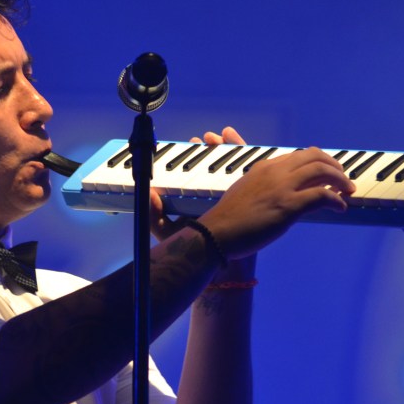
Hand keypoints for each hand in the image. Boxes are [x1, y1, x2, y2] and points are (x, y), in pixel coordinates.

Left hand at [149, 126, 245, 240]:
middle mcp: (216, 196)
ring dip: (228, 149)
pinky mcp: (253, 201)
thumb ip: (155, 218)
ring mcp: (235, 198)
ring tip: (220, 137)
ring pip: (233, 167)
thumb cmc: (197, 250)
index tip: (194, 142)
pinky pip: (252, 175)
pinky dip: (247, 158)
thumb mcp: (169, 234)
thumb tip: (150, 194)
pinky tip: (242, 147)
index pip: (198, 171)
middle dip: (212, 148)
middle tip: (208, 138)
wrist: (223, 266)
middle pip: (216, 164)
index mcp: (198, 199)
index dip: (196, 155)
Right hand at [199, 146, 355, 258]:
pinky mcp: (289, 206)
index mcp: (265, 166)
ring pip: (322, 172)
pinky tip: (340, 207)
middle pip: (315, 157)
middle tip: (343, 179)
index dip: (318, 162)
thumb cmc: (229, 218)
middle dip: (334, 166)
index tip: (327, 172)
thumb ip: (265, 186)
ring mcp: (283, 188)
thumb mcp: (246, 191)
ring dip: (340, 180)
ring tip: (347, 191)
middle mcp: (276, 172)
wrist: (217, 232)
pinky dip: (336, 200)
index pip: (299, 155)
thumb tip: (281, 193)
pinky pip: (321, 196)